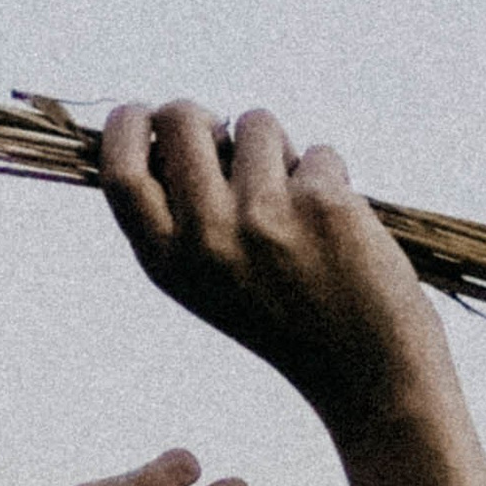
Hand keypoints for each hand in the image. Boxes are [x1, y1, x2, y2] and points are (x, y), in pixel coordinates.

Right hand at [101, 99, 485, 485]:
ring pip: (256, 124)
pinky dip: (330, 178)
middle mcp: (206, 238)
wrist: (365, 373)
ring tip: (296, 204)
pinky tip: (337, 228)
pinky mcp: (320, 203)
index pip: (121, 173)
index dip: (128, 127)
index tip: (145, 111)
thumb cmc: (286, 318)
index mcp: (168, 263)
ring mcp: (262, 218)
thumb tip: (170, 124)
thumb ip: (181, 215)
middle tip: (227, 136)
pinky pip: (317, 153)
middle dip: (205, 114)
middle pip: (181, 122)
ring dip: (279, 150)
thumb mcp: (209, 281)